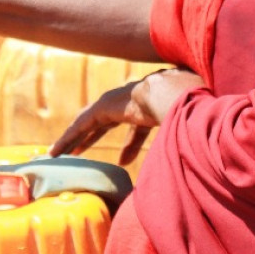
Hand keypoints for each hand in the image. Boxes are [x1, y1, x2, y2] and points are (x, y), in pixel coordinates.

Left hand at [50, 69, 204, 163]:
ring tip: (58, 152)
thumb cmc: (190, 110)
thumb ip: (186, 139)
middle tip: (81, 150)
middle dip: (94, 136)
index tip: (125, 159)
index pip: (138, 126)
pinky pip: (83, 124)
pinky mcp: (105, 107)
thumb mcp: (188, 127)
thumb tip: (198, 157)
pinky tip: (57, 151)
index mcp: (153, 104)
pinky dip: (69, 137)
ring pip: (90, 123)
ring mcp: (118, 101)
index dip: (132, 143)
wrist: (176, 95)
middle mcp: (133, 100)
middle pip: (107, 122)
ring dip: (75, 137)